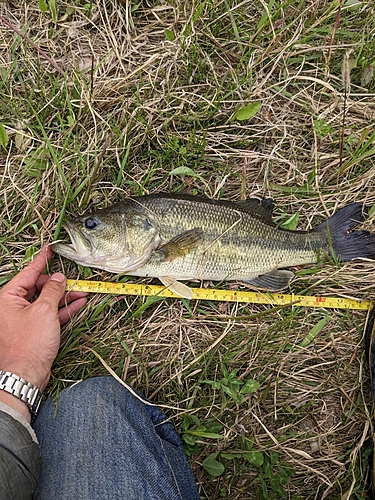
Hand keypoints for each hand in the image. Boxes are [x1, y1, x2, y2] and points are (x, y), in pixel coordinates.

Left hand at [0, 244, 87, 419]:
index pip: (28, 272)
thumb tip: (58, 278)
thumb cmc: (28, 344)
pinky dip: (64, 309)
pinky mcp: (35, 330)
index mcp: (9, 297)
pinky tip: (79, 303)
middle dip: (58, 283)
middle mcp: (14, 306)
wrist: (24, 375)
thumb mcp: (44, 311)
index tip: (50, 249)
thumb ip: (52, 290)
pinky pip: (51, 314)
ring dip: (65, 296)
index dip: (41, 260)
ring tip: (83, 291)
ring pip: (47, 301)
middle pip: (38, 287)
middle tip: (74, 278)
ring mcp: (25, 319)